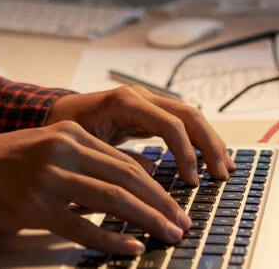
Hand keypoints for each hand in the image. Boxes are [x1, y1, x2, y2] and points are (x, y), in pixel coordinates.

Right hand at [0, 121, 190, 255]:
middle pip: (127, 179)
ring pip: (113, 200)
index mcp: (71, 135)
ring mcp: (50, 179)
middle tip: (180, 224)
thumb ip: (91, 158)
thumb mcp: (51, 149)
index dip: (157, 186)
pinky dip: (111, 240)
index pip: (126, 162)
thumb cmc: (6, 164)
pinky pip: (83, 227)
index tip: (176, 205)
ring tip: (168, 235)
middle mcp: (64, 152)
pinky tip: (131, 248)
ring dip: (147, 220)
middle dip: (160, 204)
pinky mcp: (37, 207)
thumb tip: (140, 171)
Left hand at [45, 85, 234, 186]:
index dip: (185, 154)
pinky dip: (198, 141)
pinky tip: (209, 159)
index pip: (169, 124)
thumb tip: (150, 180)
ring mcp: (147, 102)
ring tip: (224, 168)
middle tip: (221, 175)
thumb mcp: (85, 147)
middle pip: (188, 115)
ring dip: (210, 142)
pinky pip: (181, 123)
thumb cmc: (63, 130)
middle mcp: (140, 97)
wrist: (54, 114)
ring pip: (190, 117)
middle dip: (209, 146)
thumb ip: (116, 160)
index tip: (192, 182)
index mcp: (124, 102)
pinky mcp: (149, 112)